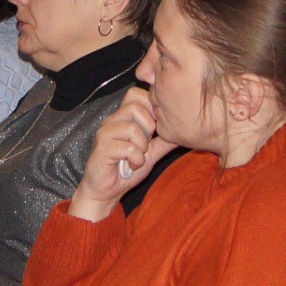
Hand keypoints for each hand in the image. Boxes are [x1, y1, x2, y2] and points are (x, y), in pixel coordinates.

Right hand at [69, 87, 176, 222]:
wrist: (105, 191)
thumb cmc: (126, 170)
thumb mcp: (150, 154)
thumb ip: (163, 141)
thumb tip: (182, 131)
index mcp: (122, 118)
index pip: (135, 93)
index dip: (149, 106)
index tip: (154, 128)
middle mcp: (111, 120)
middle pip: (135, 106)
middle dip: (148, 126)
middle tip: (145, 144)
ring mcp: (105, 132)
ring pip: (132, 128)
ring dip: (142, 147)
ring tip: (137, 157)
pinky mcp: (102, 147)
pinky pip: (127, 148)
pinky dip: (135, 159)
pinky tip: (131, 166)